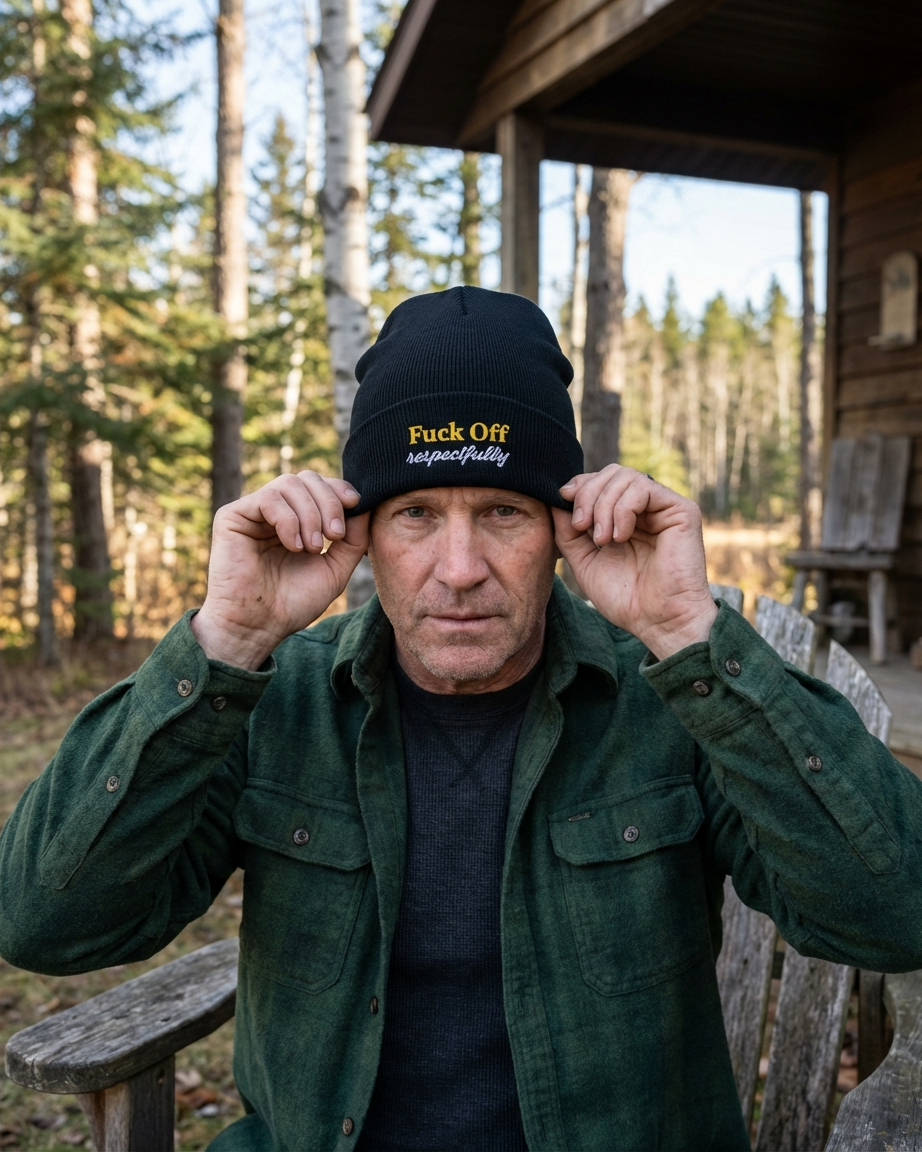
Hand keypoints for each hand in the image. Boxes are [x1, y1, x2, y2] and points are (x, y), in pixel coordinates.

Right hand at [191, 473, 368, 668]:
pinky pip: (267, 498)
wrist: (260, 626)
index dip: (339, 489)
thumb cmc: (294, 602)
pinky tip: (294, 546)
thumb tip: (365, 505)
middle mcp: (275, 511)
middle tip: (335, 536)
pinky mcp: (232, 516)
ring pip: (289, 483)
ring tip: (313, 548)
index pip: (320, 485)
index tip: (355, 505)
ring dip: (310, 514)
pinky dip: (289, 520)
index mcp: (298, 519)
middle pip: (307, 478)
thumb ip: (353, 538)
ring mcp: (253, 512)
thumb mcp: (335, 568)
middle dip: (329, 502)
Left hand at [553, 466, 716, 659]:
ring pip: (625, 476)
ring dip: (603, 506)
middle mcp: (646, 508)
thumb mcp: (584, 560)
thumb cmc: (625, 598)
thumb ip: (568, 530)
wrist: (657, 622)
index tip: (562, 502)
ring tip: (603, 540)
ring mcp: (664, 507)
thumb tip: (556, 498)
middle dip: (587, 494)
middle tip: (581, 526)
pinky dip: (623, 510)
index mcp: (625, 517)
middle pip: (611, 473)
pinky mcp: (681, 510)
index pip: (600, 481)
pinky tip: (620, 537)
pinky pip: (643, 488)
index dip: (579, 486)